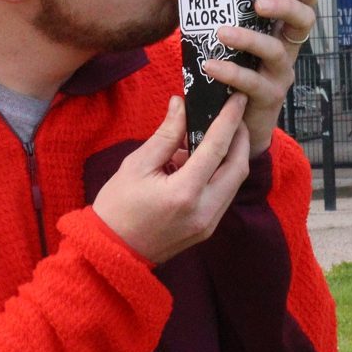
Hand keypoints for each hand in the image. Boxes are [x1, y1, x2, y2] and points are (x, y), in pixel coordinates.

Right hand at [92, 97, 253, 265]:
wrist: (112, 252)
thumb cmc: (117, 207)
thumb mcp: (136, 165)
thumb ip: (165, 135)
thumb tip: (181, 105)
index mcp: (184, 193)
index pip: (217, 148)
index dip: (229, 120)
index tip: (237, 99)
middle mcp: (204, 211)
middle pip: (238, 167)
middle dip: (240, 138)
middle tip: (233, 115)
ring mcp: (208, 224)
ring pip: (234, 183)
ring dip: (232, 156)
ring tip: (216, 135)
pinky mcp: (206, 229)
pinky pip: (224, 196)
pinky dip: (221, 174)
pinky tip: (204, 161)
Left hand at [204, 0, 320, 153]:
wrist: (240, 128)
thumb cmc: (233, 79)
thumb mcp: (233, 48)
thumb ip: (225, 22)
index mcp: (280, 34)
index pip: (301, 4)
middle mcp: (287, 51)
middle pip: (302, 22)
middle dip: (285, 6)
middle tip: (259, 3)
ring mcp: (280, 75)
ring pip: (274, 51)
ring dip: (248, 39)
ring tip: (222, 33)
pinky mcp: (268, 97)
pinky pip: (252, 82)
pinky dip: (231, 73)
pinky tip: (211, 67)